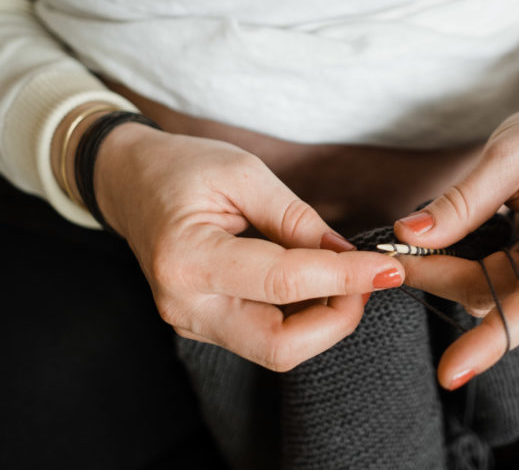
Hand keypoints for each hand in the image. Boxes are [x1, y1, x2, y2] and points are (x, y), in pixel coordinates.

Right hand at [91, 123, 404, 370]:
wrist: (129, 181)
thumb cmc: (182, 168)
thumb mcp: (244, 173)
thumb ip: (297, 219)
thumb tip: (348, 255)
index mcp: (189, 259)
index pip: (284, 284)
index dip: (345, 278)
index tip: (388, 269)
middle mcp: (186, 305)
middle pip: (280, 346)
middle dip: (337, 318)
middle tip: (367, 279)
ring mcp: (192, 322)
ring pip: (276, 349)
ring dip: (324, 321)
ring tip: (344, 276)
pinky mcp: (205, 326)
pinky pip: (264, 337)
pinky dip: (302, 317)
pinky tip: (316, 283)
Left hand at [393, 52, 518, 388]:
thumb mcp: (508, 153)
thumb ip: (461, 201)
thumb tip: (408, 238)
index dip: (489, 342)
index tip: (449, 373)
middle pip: (502, 298)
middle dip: (443, 279)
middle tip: (391, 253)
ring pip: (497, 295)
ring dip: (450, 273)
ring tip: (410, 247)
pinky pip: (504, 283)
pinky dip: (468, 267)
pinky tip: (443, 249)